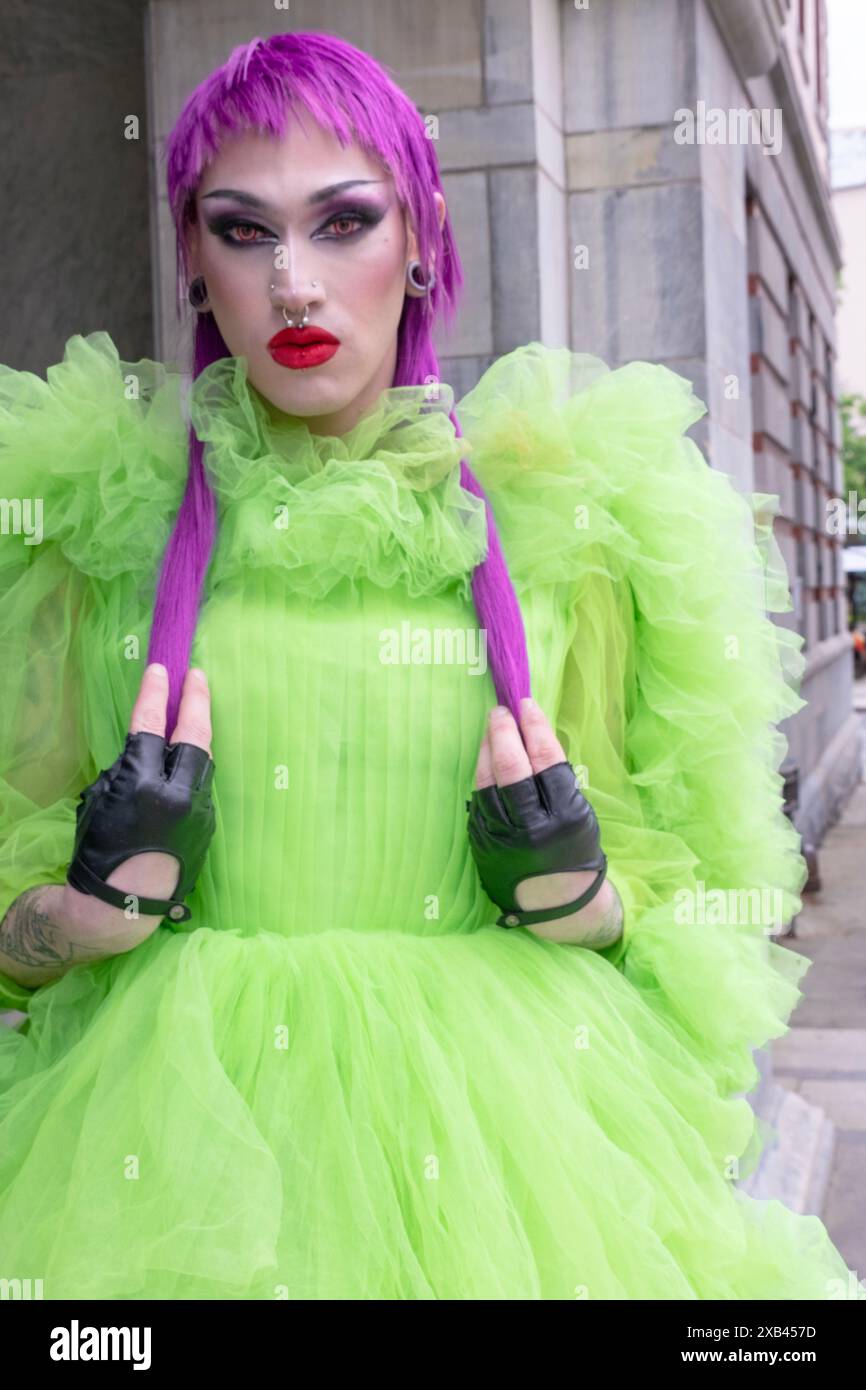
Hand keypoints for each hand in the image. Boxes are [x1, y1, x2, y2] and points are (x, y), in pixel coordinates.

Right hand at [61, 664, 214, 952]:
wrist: (123, 906)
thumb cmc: (99, 852)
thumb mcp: (101, 800)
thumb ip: (126, 769)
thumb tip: (147, 746)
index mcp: (144, 788)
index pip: (151, 727)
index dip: (155, 695)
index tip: (160, 670)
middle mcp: (179, 797)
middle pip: (196, 736)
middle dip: (198, 701)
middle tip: (197, 676)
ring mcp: (200, 811)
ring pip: (206, 760)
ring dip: (201, 732)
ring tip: (197, 707)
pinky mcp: (209, 825)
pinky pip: (203, 785)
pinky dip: (196, 766)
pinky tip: (189, 756)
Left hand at [468, 698, 616, 943]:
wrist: (555, 901)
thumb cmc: (573, 850)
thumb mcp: (579, 814)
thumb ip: (556, 779)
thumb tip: (531, 732)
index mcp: (565, 817)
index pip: (546, 760)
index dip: (535, 727)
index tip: (526, 705)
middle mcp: (532, 828)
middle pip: (512, 769)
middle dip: (504, 733)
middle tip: (500, 711)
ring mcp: (503, 837)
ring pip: (488, 783)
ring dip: (487, 750)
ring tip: (491, 729)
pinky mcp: (482, 843)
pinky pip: (479, 801)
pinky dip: (482, 776)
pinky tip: (485, 759)